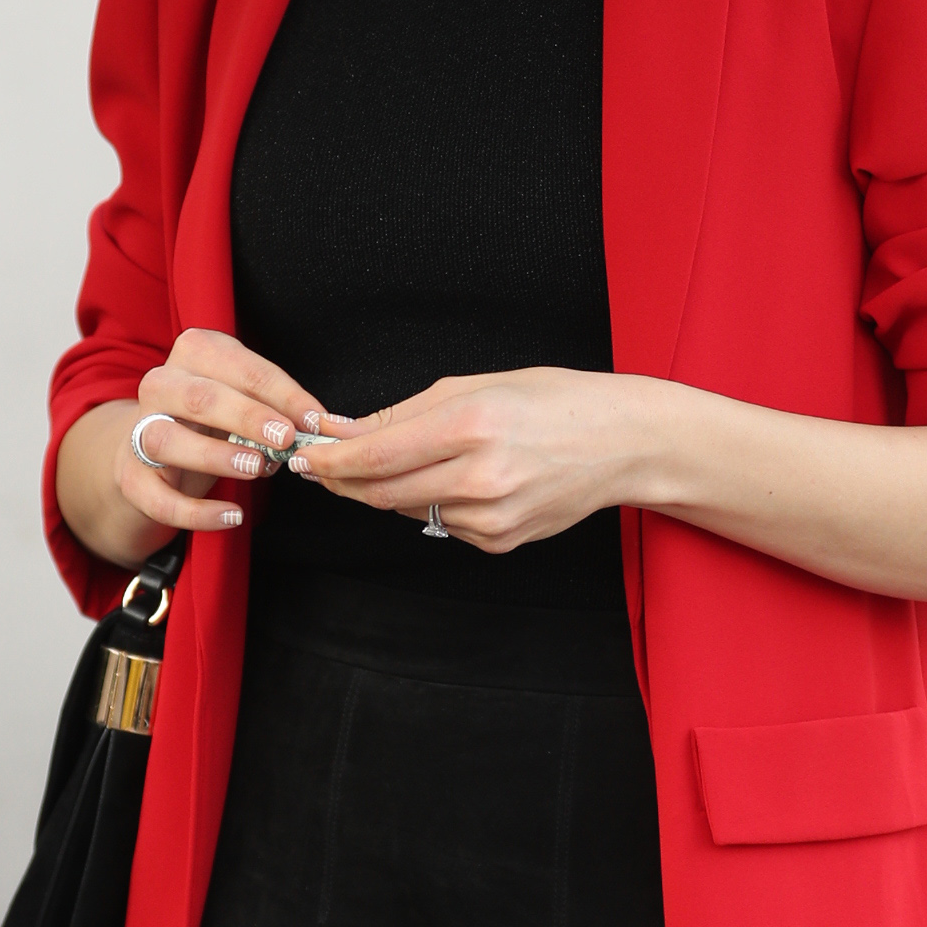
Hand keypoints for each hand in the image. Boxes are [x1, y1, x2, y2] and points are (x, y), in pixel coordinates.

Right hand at [117, 327, 333, 534]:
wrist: (154, 454)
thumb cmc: (212, 421)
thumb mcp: (243, 402)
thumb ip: (277, 409)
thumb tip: (320, 426)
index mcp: (194, 354)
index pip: (241, 367)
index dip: (282, 393)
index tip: (315, 419)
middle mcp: (160, 386)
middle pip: (200, 397)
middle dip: (247, 417)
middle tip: (286, 437)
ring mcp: (139, 432)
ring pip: (169, 440)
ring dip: (216, 455)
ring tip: (257, 468)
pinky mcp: (131, 477)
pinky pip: (159, 498)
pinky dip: (196, 512)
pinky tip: (232, 516)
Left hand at [292, 367, 654, 548]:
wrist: (622, 443)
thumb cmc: (554, 402)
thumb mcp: (477, 386)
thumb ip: (405, 414)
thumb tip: (345, 431)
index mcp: (473, 424)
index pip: (378, 454)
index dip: (332, 460)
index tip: (304, 457)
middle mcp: (482, 475)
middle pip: (382, 492)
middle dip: (344, 480)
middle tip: (320, 467)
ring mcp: (493, 515)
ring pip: (409, 509)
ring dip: (386, 490)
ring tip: (391, 463)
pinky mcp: (501, 540)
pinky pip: (444, 523)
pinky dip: (433, 503)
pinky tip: (455, 480)